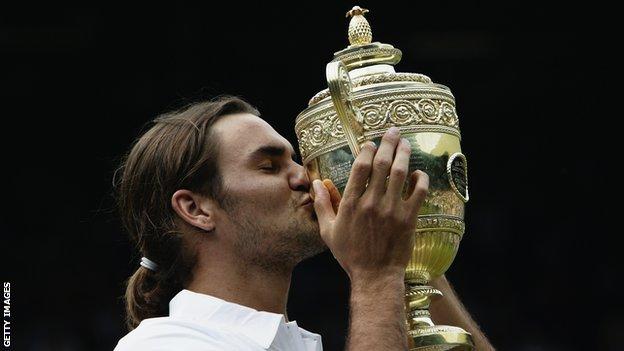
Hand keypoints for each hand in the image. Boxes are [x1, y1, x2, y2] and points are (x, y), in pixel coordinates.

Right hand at [312, 127, 429, 281]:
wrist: (375, 276)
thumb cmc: (350, 255)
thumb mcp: (329, 231)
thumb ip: (322, 205)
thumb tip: (316, 183)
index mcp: (351, 204)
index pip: (360, 168)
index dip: (366, 151)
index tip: (370, 143)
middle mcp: (372, 203)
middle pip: (381, 165)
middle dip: (388, 144)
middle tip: (393, 131)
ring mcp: (392, 210)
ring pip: (400, 174)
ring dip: (404, 155)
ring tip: (405, 144)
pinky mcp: (408, 218)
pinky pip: (418, 192)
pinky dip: (420, 179)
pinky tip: (418, 173)